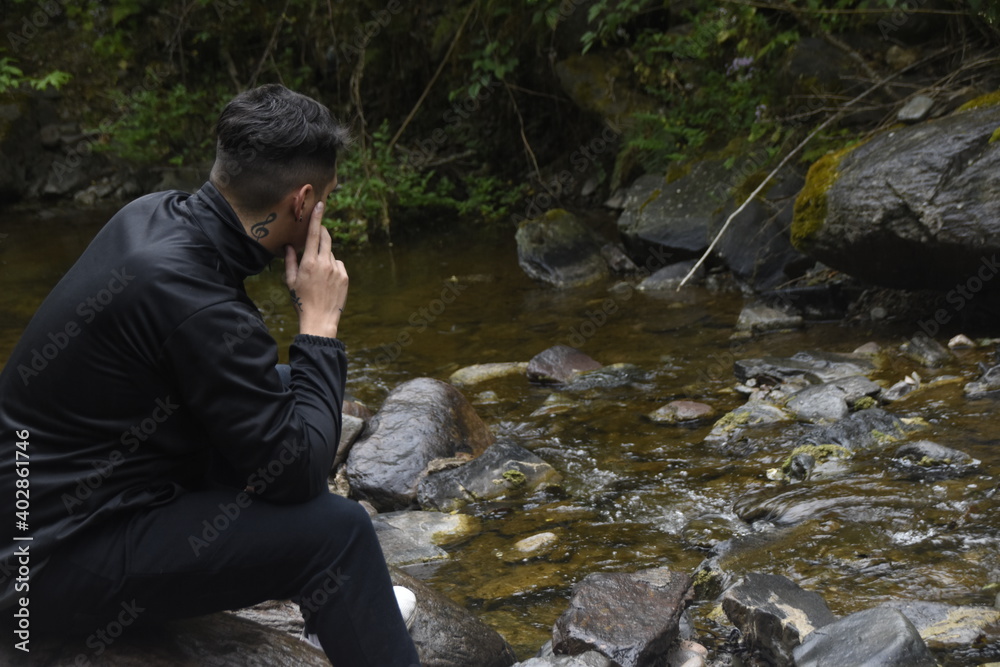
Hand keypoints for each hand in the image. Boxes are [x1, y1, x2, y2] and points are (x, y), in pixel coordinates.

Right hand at [284, 202, 348, 338]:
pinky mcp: (345, 277)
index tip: (320, 205)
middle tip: (318, 232)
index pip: (313, 234)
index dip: (316, 218)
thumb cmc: (301, 301)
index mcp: (309, 262)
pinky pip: (339, 265)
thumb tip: (288, 245)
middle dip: (322, 232)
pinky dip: (333, 267)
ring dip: (325, 257)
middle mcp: (324, 263)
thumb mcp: (290, 281)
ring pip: (331, 254)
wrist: (320, 320)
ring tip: (318, 275)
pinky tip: (327, 281)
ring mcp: (337, 270)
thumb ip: (289, 261)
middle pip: (325, 239)